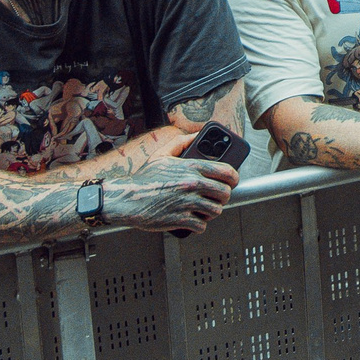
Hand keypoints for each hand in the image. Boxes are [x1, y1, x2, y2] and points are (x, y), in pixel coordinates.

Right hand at [102, 154, 238, 233]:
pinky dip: (199, 225)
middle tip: (217, 198)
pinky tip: (194, 220)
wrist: (126, 198)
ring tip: (205, 210)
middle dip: (223, 197)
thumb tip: (198, 134)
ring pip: (216, 210)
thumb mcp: (163, 154)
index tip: (233, 181)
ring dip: (212, 212)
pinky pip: (201, 225)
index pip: (227, 171)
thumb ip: (183, 141)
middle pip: (225, 193)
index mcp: (192, 167)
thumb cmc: (144, 177)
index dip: (234, 178)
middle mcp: (192, 184)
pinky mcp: (180, 219)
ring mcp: (187, 202)